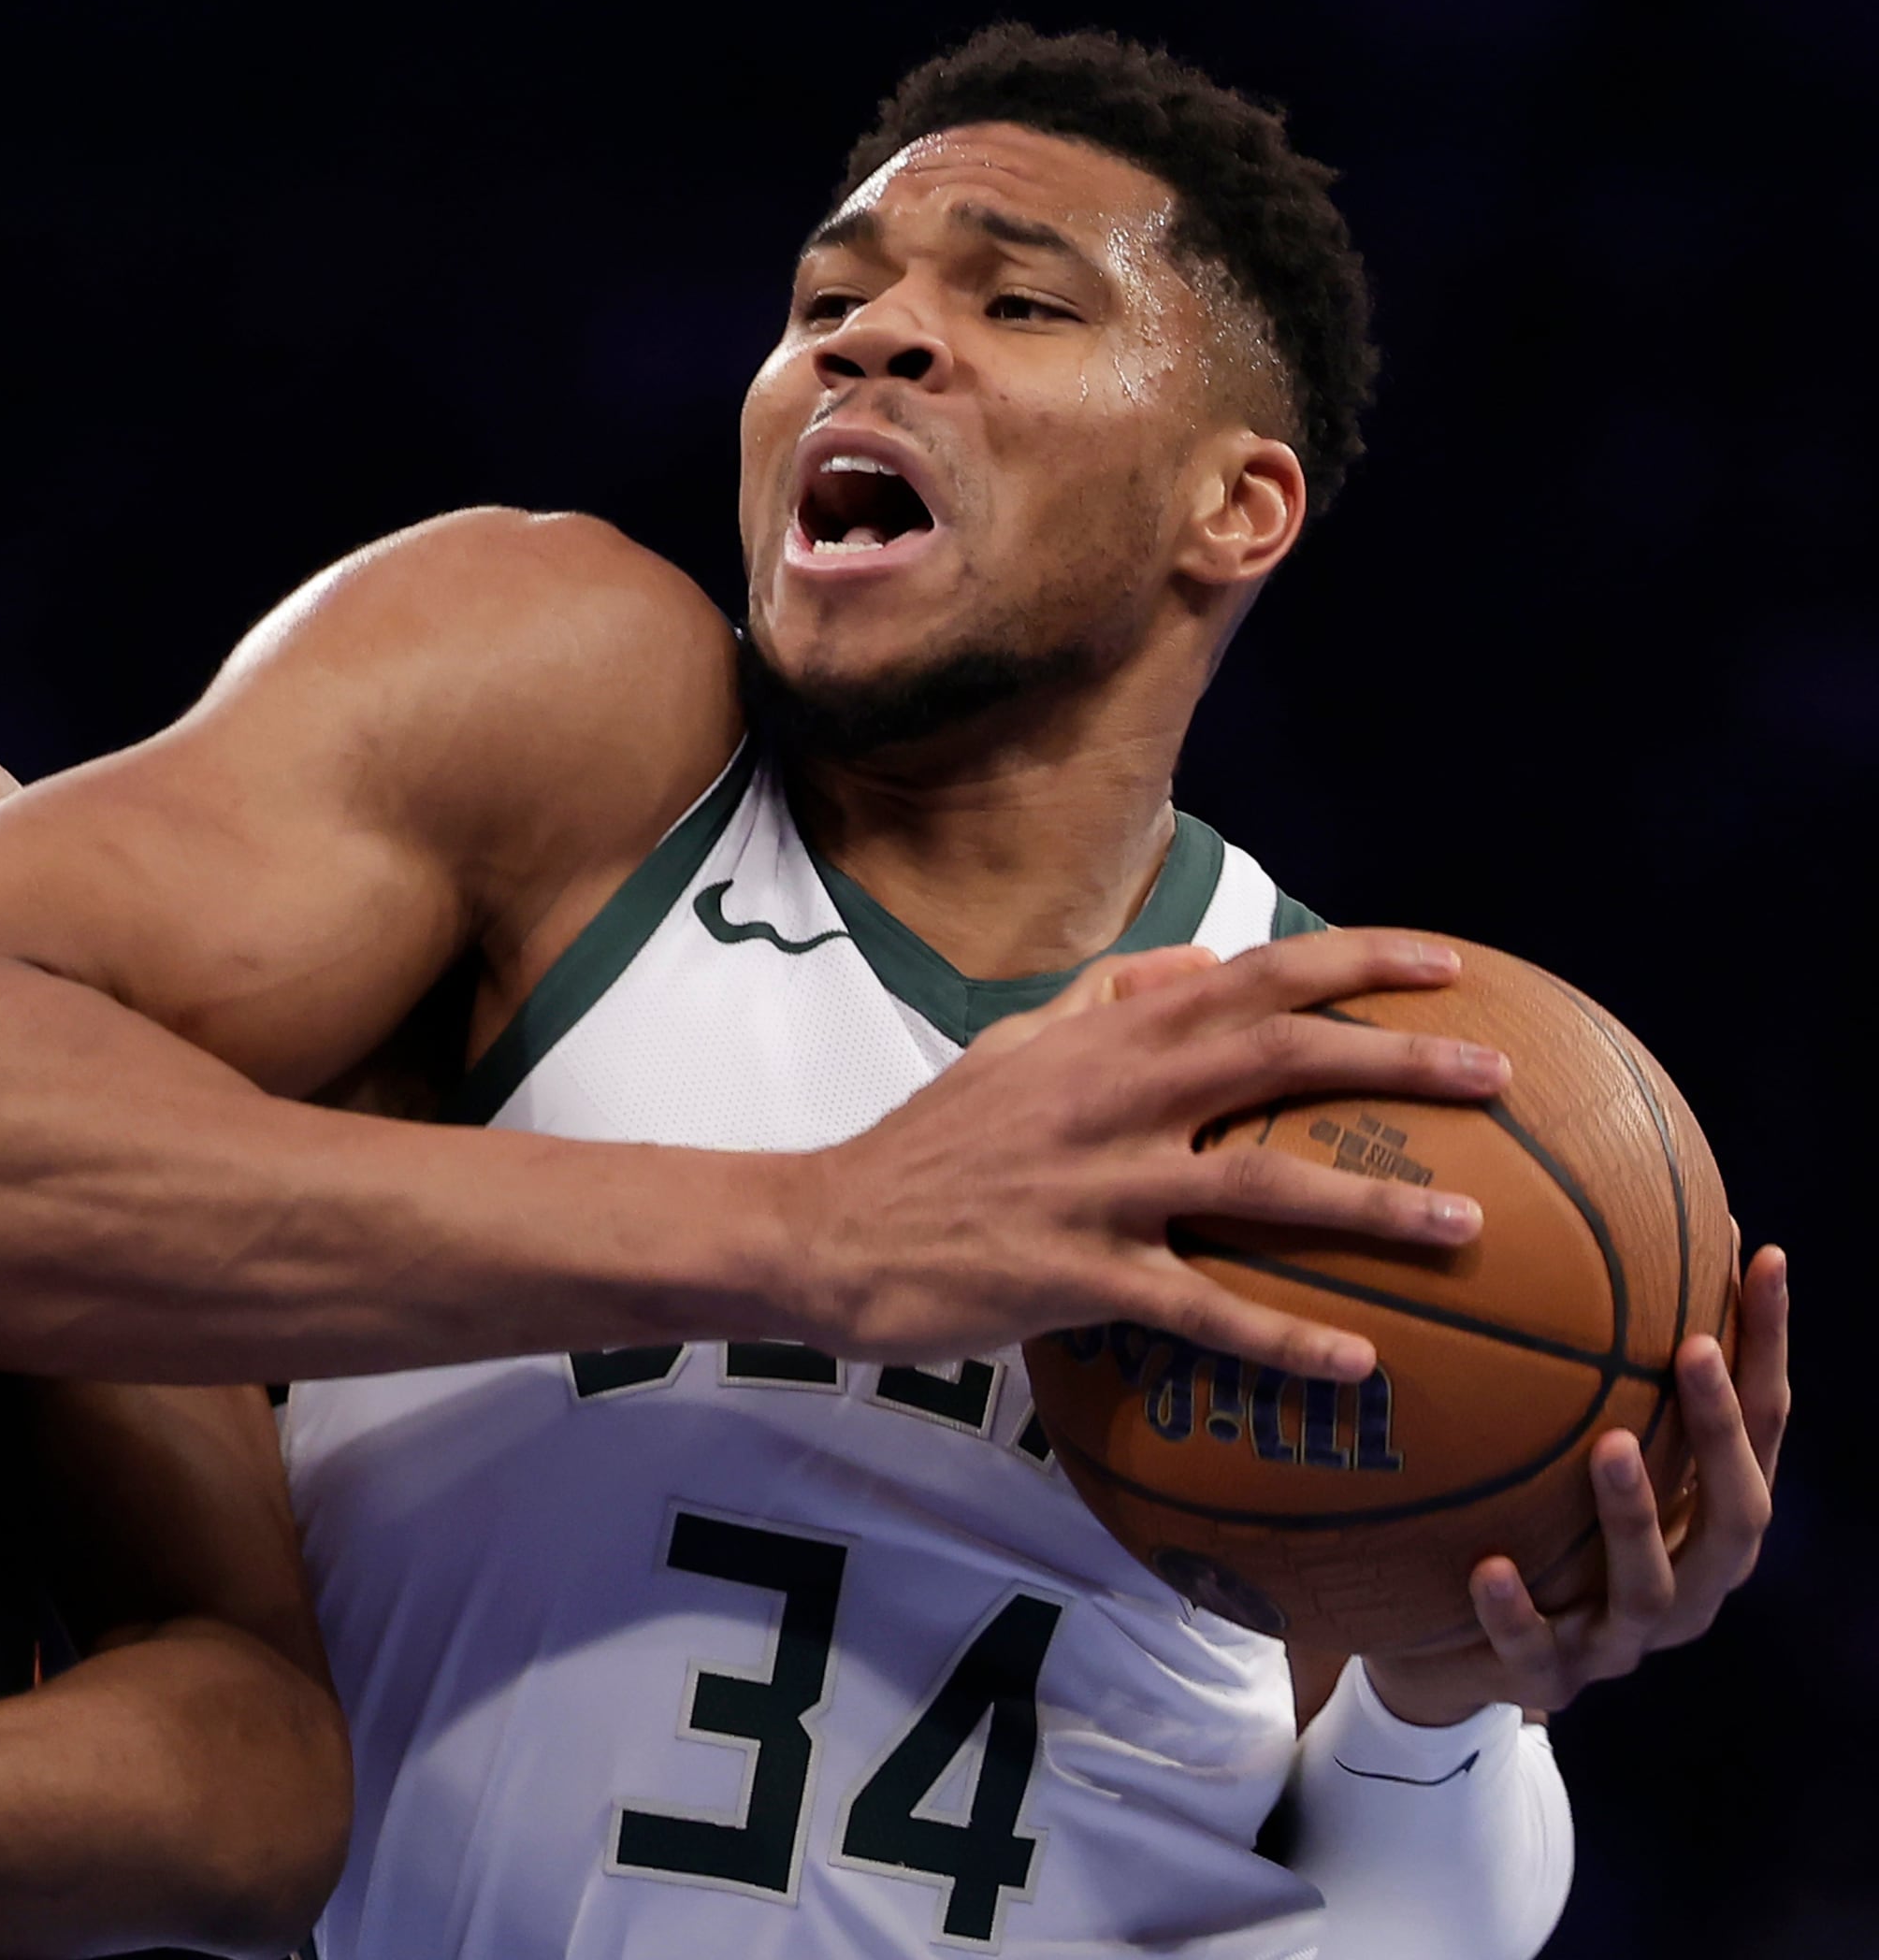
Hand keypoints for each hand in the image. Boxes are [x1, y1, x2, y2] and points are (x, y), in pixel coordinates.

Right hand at [784, 930, 1507, 1380]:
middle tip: (1499, 1080)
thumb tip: (1198, 961)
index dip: (1355, 962)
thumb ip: (1103, 1001)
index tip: (1448, 965)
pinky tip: (1356, 1364)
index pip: (1249, 976)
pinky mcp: (1076, 1276)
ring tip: (1467, 1227)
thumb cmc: (926, 1146)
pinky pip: (1199, 1309)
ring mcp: (1095, 1188)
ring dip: (1372, 1204)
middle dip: (1396, 1062)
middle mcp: (1111, 1098)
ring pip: (1259, 1185)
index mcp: (1103, 1039)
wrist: (825, 1230)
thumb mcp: (1008, 1048)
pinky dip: (1282, 1337)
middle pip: (1277, 1059)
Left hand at [1360, 1244, 1789, 1726]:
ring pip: (1652, 1587)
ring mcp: (1624, 1639)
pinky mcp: (1551, 1682)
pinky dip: (1515, 1610)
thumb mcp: (1564, 1448)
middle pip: (1739, 1510)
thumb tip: (1594, 1215)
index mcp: (1707, 1519)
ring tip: (1607, 1447)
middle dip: (1720, 1431)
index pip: (1761, 1424)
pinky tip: (1488, 1567)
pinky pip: (1536, 1649)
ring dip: (1635, 1514)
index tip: (1763, 1255)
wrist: (1449, 1655)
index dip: (1768, 1344)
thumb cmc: (1526, 1525)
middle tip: (1690, 1349)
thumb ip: (1592, 1373)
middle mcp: (1690, 1582)